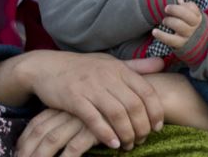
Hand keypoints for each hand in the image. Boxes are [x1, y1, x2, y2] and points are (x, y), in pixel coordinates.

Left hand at [16, 108, 97, 156]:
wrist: (130, 92)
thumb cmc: (105, 105)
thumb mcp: (82, 110)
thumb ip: (67, 120)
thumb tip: (50, 136)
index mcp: (60, 107)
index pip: (35, 124)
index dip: (25, 140)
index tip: (17, 152)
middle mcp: (65, 112)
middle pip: (39, 133)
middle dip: (28, 151)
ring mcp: (77, 119)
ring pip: (52, 140)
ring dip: (40, 156)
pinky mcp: (92, 128)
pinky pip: (75, 147)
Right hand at [17, 51, 164, 150]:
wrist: (46, 67)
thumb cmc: (81, 68)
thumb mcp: (109, 62)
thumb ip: (135, 66)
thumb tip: (162, 64)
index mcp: (118, 68)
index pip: (146, 91)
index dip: (156, 112)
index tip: (157, 127)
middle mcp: (106, 76)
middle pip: (134, 106)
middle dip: (142, 128)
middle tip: (142, 140)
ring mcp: (90, 87)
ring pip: (117, 114)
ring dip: (126, 134)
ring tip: (128, 145)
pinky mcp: (74, 98)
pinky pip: (94, 119)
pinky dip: (105, 134)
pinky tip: (112, 144)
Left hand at [152, 1, 202, 49]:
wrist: (192, 41)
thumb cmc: (186, 22)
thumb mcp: (187, 12)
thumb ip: (182, 3)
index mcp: (196, 16)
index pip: (191, 7)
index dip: (182, 4)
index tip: (175, 1)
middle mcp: (194, 26)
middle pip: (186, 16)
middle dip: (175, 10)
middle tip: (166, 9)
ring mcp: (188, 35)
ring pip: (179, 26)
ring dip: (169, 21)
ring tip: (164, 21)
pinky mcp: (180, 44)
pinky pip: (171, 40)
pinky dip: (161, 35)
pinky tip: (154, 31)